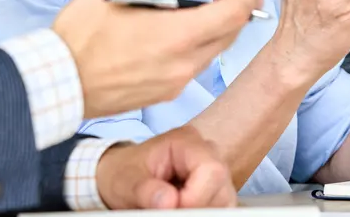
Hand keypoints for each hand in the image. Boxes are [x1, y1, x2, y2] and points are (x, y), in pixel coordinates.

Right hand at [52, 0, 261, 117]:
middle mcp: (184, 63)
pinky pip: (194, 69)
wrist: (58, 83)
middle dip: (239, 13)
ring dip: (219, 32)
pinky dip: (199, 49)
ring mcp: (175, 82)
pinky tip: (180, 37)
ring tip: (208, 12)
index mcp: (177, 34)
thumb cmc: (82, 32)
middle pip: (229, 36)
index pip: (233, 14)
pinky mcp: (163, 94)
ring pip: (213, 54)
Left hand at [96, 127, 236, 209]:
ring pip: (225, 201)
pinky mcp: (216, 191)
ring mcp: (214, 173)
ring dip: (199, 212)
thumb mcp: (125, 182)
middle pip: (222, 187)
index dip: (196, 196)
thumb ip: (145, 190)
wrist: (123, 177)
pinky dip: (201, 214)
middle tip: (168, 212)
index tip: (172, 209)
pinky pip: (221, 208)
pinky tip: (182, 210)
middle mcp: (207, 153)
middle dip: (197, 208)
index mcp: (186, 141)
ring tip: (171, 209)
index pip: (211, 169)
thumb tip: (168, 201)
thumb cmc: (125, 173)